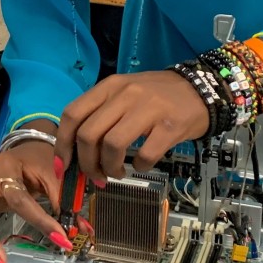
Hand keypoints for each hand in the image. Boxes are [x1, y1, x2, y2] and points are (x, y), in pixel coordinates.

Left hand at [54, 70, 208, 184]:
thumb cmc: (156, 96)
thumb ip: (101, 114)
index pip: (73, 114)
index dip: (62, 144)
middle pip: (88, 134)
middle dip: (86, 163)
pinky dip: (138, 167)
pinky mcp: (169, 126)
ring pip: (112, 145)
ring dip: (110, 168)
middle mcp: (124, 94)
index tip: (62, 165)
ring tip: (117, 173)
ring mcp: (148, 109)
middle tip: (95, 175)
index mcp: (109, 87)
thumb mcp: (124, 94)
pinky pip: (145, 155)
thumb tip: (76, 151)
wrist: (199, 89)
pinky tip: (141, 165)